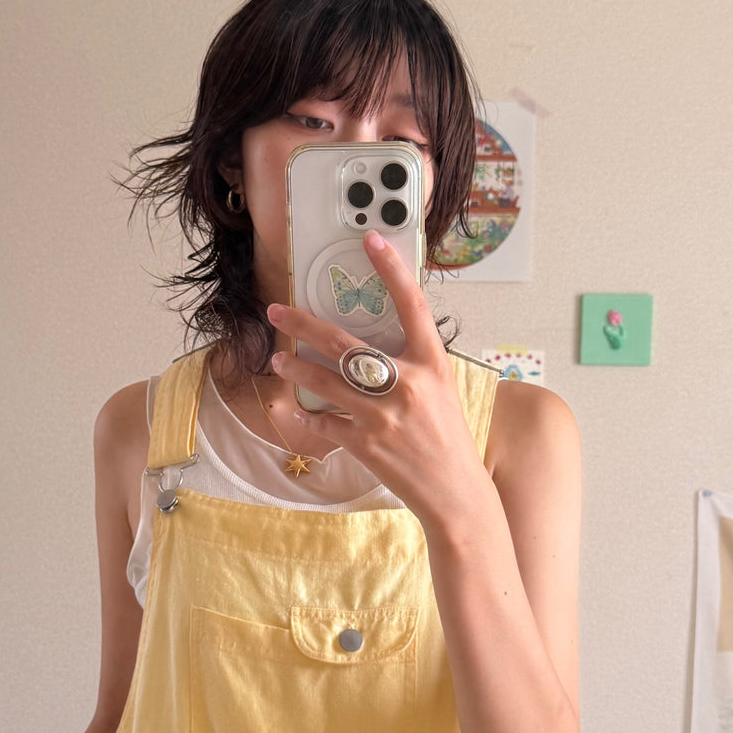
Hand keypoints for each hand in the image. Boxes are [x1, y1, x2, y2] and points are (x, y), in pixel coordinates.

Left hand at [267, 230, 488, 527]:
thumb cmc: (448, 439)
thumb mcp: (441, 390)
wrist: (455, 492)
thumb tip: (374, 344)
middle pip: (344, 343)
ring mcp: (382, 415)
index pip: (412, 304)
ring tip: (279, 360)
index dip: (391, 268)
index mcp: (432, 363)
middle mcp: (407, 384)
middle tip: (277, 311)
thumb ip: (412, 365)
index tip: (371, 240)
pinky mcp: (364, 443)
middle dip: (303, 324)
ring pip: (325, 382)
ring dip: (295, 369)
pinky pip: (326, 421)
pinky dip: (312, 415)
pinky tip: (301, 410)